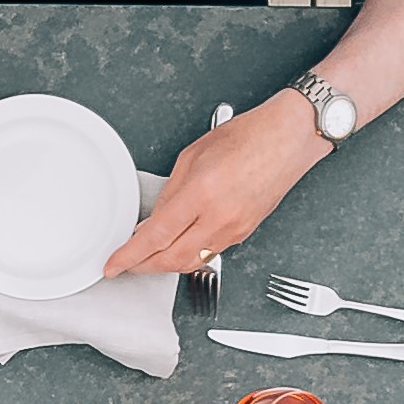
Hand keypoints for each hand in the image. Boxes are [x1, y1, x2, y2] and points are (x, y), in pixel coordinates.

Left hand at [103, 95, 313, 278]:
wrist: (290, 139)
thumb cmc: (249, 136)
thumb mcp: (193, 155)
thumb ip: (170, 192)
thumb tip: (154, 220)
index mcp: (201, 193)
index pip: (156, 236)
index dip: (130, 255)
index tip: (114, 265)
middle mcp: (220, 218)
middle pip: (171, 259)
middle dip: (144, 267)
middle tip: (126, 265)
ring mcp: (235, 229)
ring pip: (191, 262)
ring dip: (166, 264)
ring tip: (148, 258)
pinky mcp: (244, 232)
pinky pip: (209, 253)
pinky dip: (188, 255)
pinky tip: (178, 247)